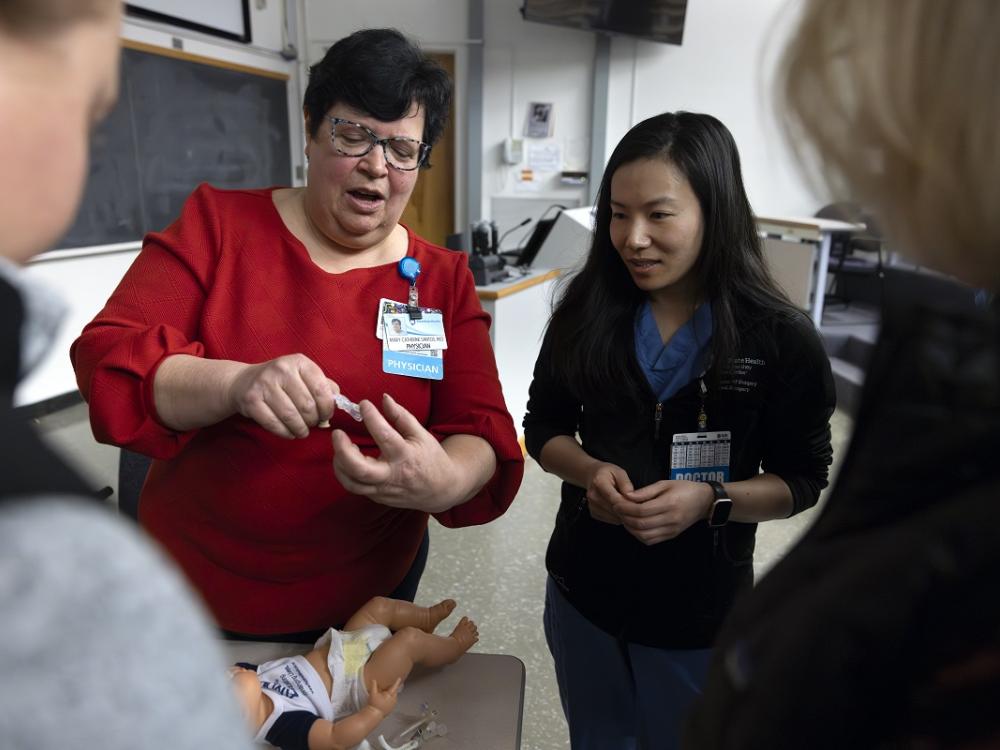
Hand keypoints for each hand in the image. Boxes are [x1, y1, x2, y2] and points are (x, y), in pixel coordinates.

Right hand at [226, 354, 338, 438]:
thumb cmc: (282, 381)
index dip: (327, 408)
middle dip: (314, 421)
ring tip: (302, 431)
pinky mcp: (251, 400)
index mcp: (299, 362)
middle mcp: (281, 370)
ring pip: (291, 417)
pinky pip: (274, 424)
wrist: (244, 382)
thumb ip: (324, 386)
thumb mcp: (304, 376)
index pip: (321, 389)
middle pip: (307, 406)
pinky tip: (289, 432)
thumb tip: (338, 402)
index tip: (326, 415)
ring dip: (301, 429)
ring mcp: (264, 384)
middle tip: (312, 424)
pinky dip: (285, 433)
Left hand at [332, 393, 464, 511]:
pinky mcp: (377, 497)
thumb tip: (384, 398)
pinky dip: (346, 472)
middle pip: (359, 469)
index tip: (364, 404)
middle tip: (337, 433)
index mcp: (405, 456)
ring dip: (340, 464)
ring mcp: (383, 490)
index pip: (384, 435)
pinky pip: (355, 487)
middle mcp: (392, 475)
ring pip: (352, 483)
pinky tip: (347, 459)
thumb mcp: (421, 434)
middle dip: (342, 450)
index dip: (371, 416)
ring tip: (342, 447)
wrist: (441, 489)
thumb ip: (401, 416)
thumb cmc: (430, 458)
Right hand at [367, 677, 401, 715]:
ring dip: (391, 694)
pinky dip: (390, 699)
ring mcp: (392, 705)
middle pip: (394, 692)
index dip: (397, 682)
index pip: (394, 687)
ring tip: (385, 693)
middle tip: (389, 686)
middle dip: (393, 688)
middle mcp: (392, 700)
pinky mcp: (391, 708)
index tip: (399, 678)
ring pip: (394, 697)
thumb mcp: (373, 694)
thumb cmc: (374, 705)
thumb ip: (374, 685)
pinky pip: (393, 702)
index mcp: (389, 695)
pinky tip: (385, 700)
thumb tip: (374, 680)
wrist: (374, 715)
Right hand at [583, 462, 633, 524]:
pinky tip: (621, 510)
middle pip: (614, 509)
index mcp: (598, 482)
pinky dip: (619, 517)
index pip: (615, 498)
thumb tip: (631, 495)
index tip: (639, 504)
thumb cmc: (607, 473)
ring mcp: (591, 506)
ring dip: (624, 515)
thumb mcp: (619, 472)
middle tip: (639, 507)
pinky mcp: (593, 513)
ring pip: (614, 517)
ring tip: (630, 507)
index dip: (629, 504)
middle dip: (629, 510)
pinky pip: (611, 520)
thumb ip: (625, 483)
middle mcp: (593, 495)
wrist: (592, 476)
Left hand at [613, 480, 713, 544]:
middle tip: (617, 510)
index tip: (616, 503)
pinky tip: (634, 526)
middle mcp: (670, 519)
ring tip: (624, 518)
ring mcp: (671, 530)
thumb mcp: (665, 483)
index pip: (641, 510)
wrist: (704, 501)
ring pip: (644, 535)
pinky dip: (639, 535)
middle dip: (624, 518)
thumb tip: (627, 496)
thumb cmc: (684, 488)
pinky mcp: (671, 536)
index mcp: (669, 503)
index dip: (625, 508)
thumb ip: (646, 491)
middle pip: (641, 524)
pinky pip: (651, 540)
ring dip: (630, 528)